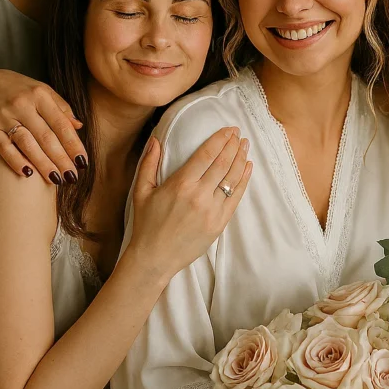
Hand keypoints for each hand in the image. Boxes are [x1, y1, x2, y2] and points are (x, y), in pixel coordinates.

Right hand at [0, 69, 86, 181]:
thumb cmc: (15, 87)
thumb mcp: (40, 89)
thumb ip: (60, 106)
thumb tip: (78, 125)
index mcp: (39, 94)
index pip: (61, 124)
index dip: (73, 144)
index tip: (83, 161)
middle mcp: (23, 104)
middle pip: (46, 137)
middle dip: (61, 159)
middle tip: (72, 176)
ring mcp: (4, 116)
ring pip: (28, 144)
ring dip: (43, 164)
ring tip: (56, 179)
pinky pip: (4, 147)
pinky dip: (16, 161)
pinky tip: (28, 174)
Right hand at [128, 127, 251, 281]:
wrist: (155, 258)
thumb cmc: (146, 224)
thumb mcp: (141, 191)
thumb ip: (149, 163)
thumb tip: (155, 139)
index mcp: (180, 185)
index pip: (206, 154)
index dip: (220, 139)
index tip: (229, 129)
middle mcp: (198, 196)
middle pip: (223, 163)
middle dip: (233, 145)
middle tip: (239, 133)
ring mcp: (211, 211)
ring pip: (232, 178)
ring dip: (240, 159)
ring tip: (245, 146)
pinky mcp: (219, 224)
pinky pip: (236, 197)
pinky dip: (243, 181)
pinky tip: (247, 168)